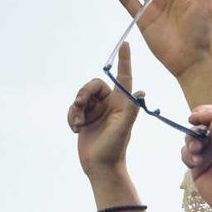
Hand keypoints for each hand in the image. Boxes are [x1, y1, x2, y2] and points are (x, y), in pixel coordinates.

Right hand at [69, 44, 140, 176]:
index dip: (124, 60)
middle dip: (84, 93)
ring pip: (81, 96)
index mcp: (122, 104)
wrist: (100, 167)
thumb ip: (130, 110)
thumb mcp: (122, 129)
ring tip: (77, 124)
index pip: (124, 77)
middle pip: (94, 85)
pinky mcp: (85, 117)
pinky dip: (71, 116)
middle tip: (79, 105)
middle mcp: (110, 104)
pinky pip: (73, 108)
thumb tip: (140, 91)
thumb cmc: (114, 149)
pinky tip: (75, 129)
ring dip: (75, 109)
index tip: (125, 44)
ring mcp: (97, 111)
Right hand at [181, 106, 211, 211]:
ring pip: (194, 136)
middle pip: (206, 121)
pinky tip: (195, 162)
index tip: (198, 115)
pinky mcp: (200, 162)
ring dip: (192, 140)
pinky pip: (188, 152)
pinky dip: (188, 155)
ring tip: (196, 150)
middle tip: (192, 122)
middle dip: (198, 123)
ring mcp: (211, 149)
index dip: (211, 112)